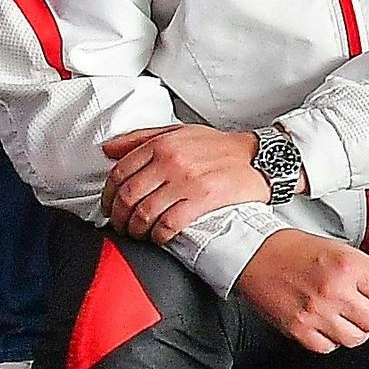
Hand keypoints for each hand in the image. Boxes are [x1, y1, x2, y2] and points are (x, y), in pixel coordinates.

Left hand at [100, 123, 268, 243]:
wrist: (260, 159)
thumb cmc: (220, 148)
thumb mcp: (180, 132)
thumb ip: (142, 138)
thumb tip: (109, 149)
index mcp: (163, 144)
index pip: (119, 173)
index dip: (107, 195)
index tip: (109, 207)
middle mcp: (171, 161)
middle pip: (128, 196)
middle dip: (119, 217)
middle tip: (121, 225)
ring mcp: (187, 181)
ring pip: (145, 213)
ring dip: (136, 229)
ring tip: (139, 233)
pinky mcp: (203, 200)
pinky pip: (168, 224)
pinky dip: (158, 235)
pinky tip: (160, 237)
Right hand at [235, 228, 368, 351]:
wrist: (256, 254)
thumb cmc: (299, 250)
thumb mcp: (347, 252)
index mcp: (349, 267)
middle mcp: (333, 291)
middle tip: (368, 308)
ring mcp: (315, 312)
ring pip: (356, 338)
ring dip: (356, 330)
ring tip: (346, 316)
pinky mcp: (297, 328)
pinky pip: (328, 348)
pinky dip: (331, 339)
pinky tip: (327, 324)